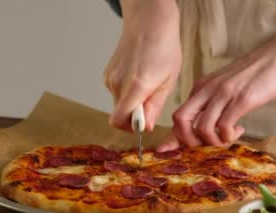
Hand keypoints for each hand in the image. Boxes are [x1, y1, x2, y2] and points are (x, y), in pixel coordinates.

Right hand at [104, 0, 180, 131]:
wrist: (148, 23)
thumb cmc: (164, 48)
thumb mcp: (168, 81)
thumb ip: (155, 107)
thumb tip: (146, 127)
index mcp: (136, 86)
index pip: (119, 120)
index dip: (131, 127)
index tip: (143, 123)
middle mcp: (118, 83)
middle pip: (119, 115)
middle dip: (134, 115)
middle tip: (150, 101)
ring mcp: (110, 78)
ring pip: (118, 104)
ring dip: (131, 102)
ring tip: (146, 84)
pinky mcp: (107, 74)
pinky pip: (116, 93)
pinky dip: (126, 92)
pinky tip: (138, 76)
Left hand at [158, 38, 275, 150]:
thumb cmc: (253, 76)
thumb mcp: (224, 87)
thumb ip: (210, 103)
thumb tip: (199, 128)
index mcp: (201, 87)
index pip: (178, 115)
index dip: (173, 137)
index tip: (169, 150)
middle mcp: (207, 90)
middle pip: (180, 120)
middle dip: (187, 140)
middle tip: (206, 144)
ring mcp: (223, 94)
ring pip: (202, 127)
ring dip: (213, 141)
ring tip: (227, 138)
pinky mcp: (241, 100)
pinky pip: (224, 126)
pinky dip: (228, 136)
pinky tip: (238, 130)